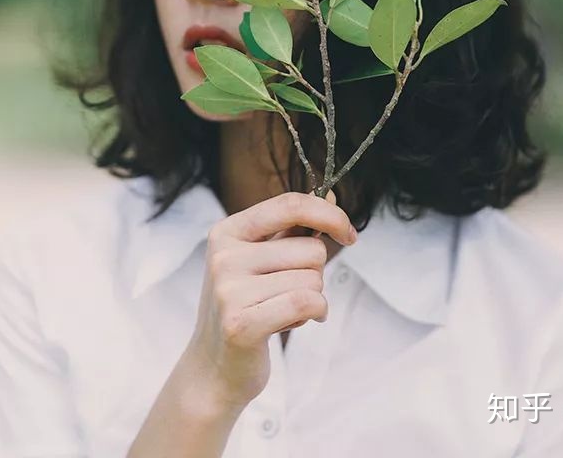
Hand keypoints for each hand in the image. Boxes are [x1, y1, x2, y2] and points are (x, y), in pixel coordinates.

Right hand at [179, 190, 356, 410]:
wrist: (214, 367)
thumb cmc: (247, 307)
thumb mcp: (264, 261)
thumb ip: (294, 228)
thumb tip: (332, 194)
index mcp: (227, 232)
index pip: (290, 205)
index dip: (329, 215)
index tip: (348, 233)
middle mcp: (224, 256)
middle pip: (311, 249)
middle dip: (315, 274)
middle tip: (290, 292)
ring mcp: (229, 290)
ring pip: (313, 279)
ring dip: (313, 299)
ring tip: (283, 310)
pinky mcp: (241, 324)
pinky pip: (307, 303)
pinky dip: (315, 313)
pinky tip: (296, 322)